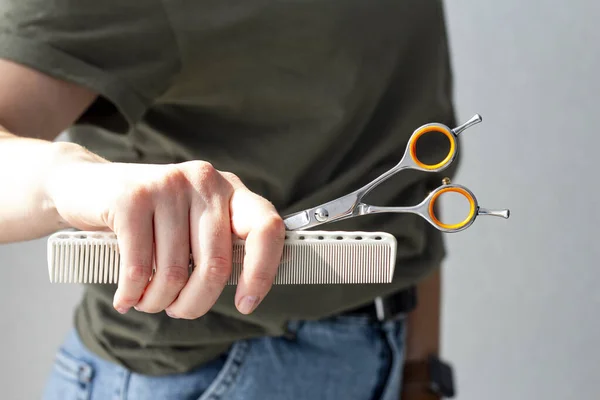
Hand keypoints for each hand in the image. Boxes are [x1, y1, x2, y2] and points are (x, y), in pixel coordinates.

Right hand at [47, 151, 284, 317]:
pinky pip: (139, 267)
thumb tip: (245, 293)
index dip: (262, 272)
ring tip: (147, 301)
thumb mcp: (191, 225)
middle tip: (178, 311)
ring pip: (176, 271)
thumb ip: (217, 247)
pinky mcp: (132, 197)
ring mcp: (169, 184)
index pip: (266, 228)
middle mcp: (205, 182)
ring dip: (158, 301)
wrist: (85, 186)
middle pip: (217, 264)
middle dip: (196, 302)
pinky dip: (132, 294)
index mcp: (229, 191)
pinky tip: (126, 298)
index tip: (246, 304)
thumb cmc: (149, 219)